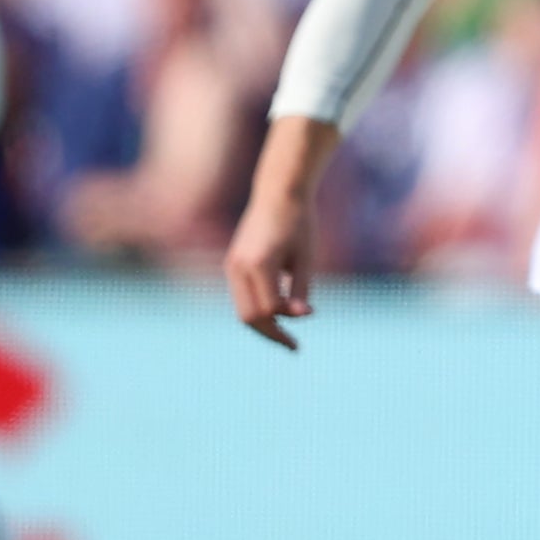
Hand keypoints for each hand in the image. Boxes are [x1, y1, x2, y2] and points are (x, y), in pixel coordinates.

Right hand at [225, 136, 323, 351]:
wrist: (279, 193)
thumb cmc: (300, 224)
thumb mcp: (307, 259)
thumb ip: (301, 290)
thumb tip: (301, 317)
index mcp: (259, 265)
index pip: (267, 311)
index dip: (286, 324)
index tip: (307, 323)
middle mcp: (239, 267)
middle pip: (248, 317)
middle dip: (271, 333)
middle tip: (293, 346)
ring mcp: (232, 266)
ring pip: (242, 310)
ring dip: (263, 324)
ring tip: (286, 335)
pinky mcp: (233, 264)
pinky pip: (242, 297)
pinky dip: (258, 309)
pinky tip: (278, 313)